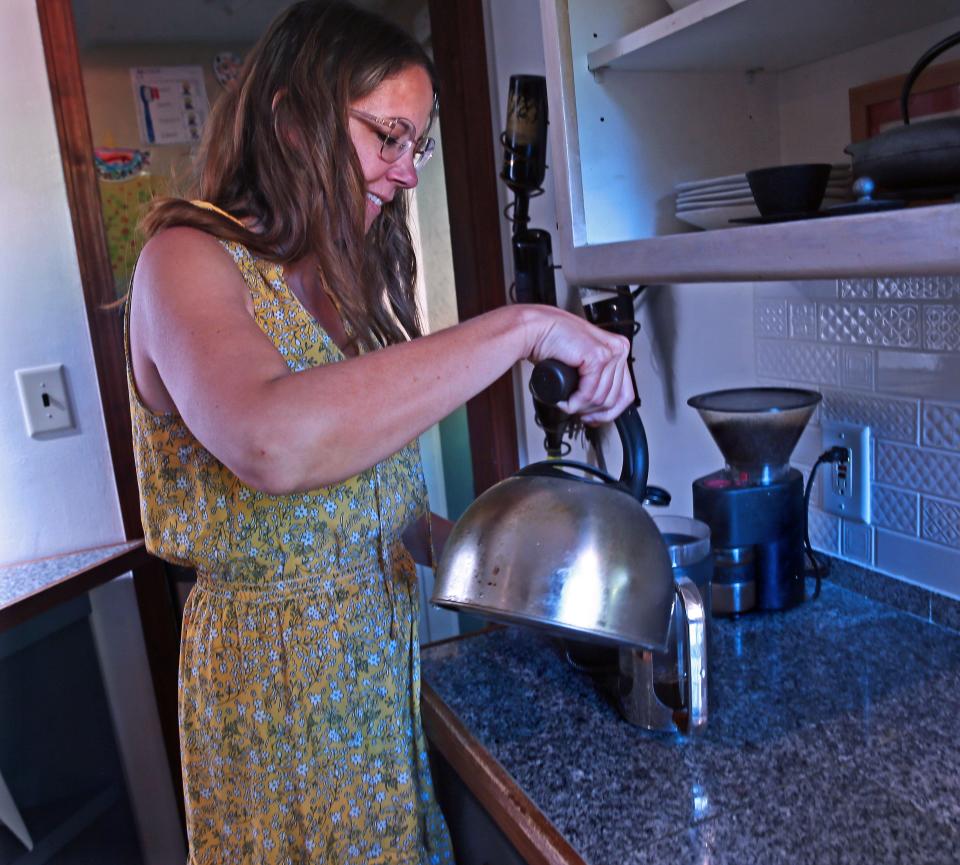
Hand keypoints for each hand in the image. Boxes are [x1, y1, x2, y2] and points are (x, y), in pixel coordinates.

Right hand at [523, 306, 633, 424]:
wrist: (535, 328)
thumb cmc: (551, 340)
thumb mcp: (580, 361)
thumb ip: (594, 376)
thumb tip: (598, 403)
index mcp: (618, 348)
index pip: (625, 392)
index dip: (608, 412)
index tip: (594, 418)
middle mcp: (618, 349)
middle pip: (614, 398)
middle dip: (592, 411)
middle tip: (576, 410)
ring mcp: (610, 352)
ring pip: (601, 399)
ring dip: (580, 407)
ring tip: (566, 402)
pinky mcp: (597, 357)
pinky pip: (589, 394)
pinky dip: (574, 402)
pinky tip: (564, 400)